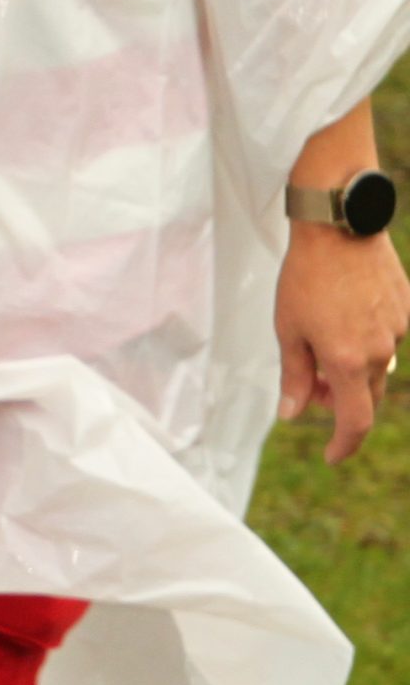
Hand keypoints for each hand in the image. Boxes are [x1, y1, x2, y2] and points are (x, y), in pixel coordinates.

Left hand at [277, 221, 407, 463]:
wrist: (339, 228)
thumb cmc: (304, 278)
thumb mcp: (288, 329)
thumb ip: (293, 376)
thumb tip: (292, 414)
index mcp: (348, 361)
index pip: (355, 421)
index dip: (343, 444)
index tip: (330, 456)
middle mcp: (381, 351)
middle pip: (366, 396)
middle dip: (339, 401)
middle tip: (308, 387)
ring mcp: (399, 330)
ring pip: (378, 367)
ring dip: (352, 371)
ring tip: (321, 346)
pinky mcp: (407, 311)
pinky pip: (387, 339)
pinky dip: (365, 342)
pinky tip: (344, 316)